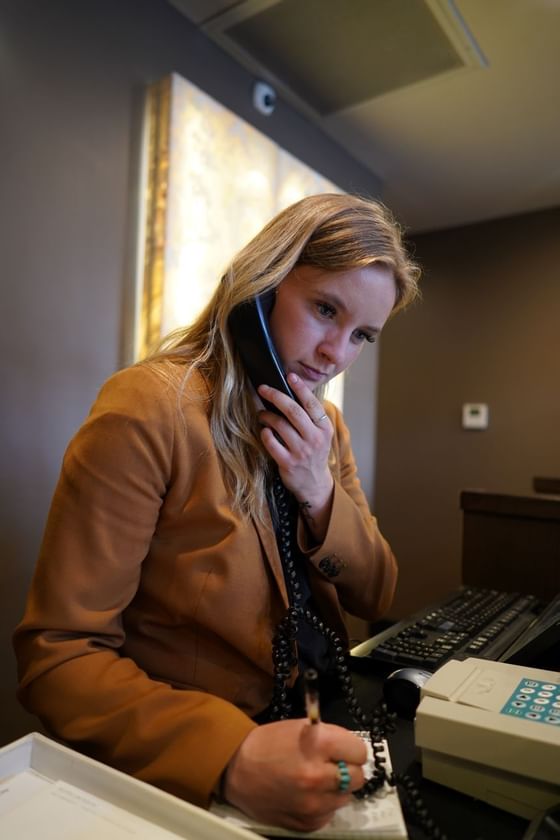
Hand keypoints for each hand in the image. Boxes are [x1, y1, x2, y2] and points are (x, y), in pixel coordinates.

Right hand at [222, 719, 366, 832]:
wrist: (235, 768)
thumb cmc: (268, 743)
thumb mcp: (300, 728)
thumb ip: (329, 737)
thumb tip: (351, 751)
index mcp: (319, 745)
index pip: (360, 752)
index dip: (351, 749)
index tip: (342, 750)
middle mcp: (319, 776)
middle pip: (359, 778)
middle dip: (348, 769)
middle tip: (330, 765)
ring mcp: (313, 804)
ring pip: (345, 798)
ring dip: (335, 789)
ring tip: (314, 780)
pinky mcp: (306, 824)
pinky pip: (329, 814)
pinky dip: (322, 805)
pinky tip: (305, 795)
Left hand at [257, 374, 333, 539]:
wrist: (315, 484)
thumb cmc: (314, 453)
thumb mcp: (320, 434)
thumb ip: (310, 417)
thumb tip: (290, 392)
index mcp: (324, 428)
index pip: (311, 403)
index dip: (300, 388)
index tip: (289, 376)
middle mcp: (314, 438)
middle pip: (293, 411)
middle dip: (276, 396)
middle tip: (263, 388)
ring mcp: (301, 452)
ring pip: (280, 425)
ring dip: (267, 415)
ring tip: (262, 413)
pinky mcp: (288, 463)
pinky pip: (271, 443)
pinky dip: (265, 433)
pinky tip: (263, 430)